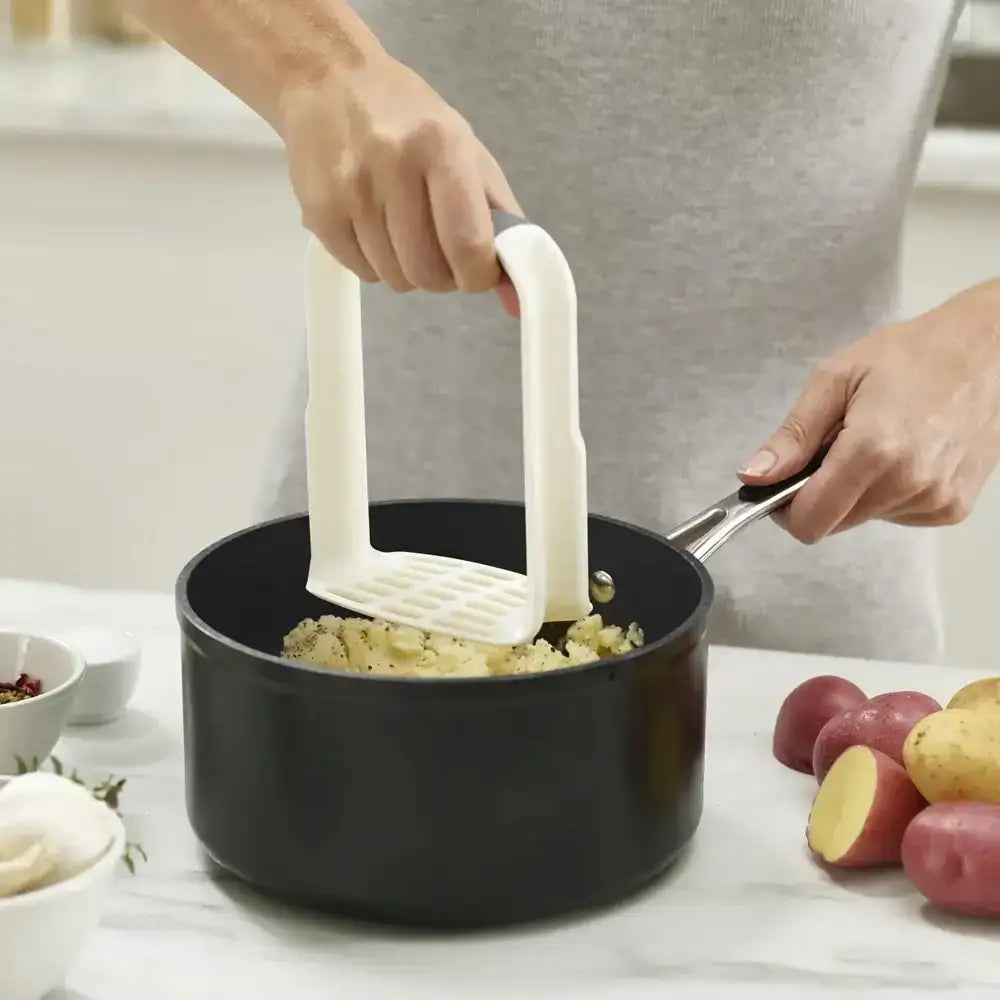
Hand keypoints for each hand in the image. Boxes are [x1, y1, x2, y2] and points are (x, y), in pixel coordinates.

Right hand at [279, 49, 520, 305]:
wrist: (328, 82)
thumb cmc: (408, 120)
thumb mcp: (468, 152)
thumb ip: (501, 223)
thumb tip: (516, 296)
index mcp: (441, 146)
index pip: (468, 245)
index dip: (479, 275)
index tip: (479, 270)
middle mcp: (394, 166)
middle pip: (429, 272)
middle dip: (444, 275)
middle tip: (441, 250)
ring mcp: (351, 191)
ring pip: (396, 279)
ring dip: (409, 269)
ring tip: (404, 231)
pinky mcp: (320, 213)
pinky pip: (363, 272)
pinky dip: (377, 264)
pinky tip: (376, 229)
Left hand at [737, 281, 999, 542]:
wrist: (990, 352)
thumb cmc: (913, 355)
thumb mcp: (835, 379)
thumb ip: (792, 436)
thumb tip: (753, 476)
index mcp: (873, 451)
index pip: (809, 521)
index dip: (784, 509)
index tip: (781, 484)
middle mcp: (908, 484)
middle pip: (833, 523)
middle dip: (819, 493)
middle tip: (833, 446)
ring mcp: (935, 500)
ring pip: (863, 519)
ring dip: (854, 491)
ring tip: (876, 441)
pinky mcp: (952, 508)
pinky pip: (896, 515)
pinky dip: (886, 492)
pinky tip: (903, 453)